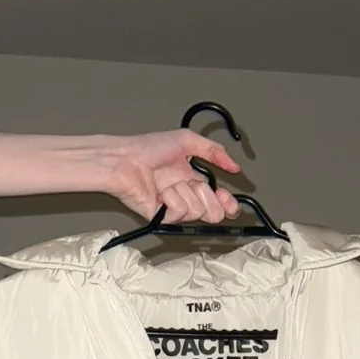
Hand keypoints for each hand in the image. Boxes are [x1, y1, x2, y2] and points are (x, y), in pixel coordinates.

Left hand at [107, 130, 240, 223]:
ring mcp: (173, 209)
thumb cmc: (148, 148)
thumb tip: (234, 166)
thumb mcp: (187, 141)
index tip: (230, 202)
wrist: (125, 158)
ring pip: (197, 211)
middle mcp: (185, 197)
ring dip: (186, 191)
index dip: (227, 205)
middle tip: (199, 188)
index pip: (218, 201)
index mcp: (192, 181)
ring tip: (170, 182)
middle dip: (212, 201)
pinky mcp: (162, 218)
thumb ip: (214, 151)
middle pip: (213, 213)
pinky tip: (161, 190)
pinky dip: (173, 197)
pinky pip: (180, 212)